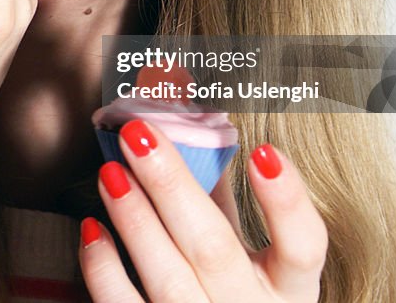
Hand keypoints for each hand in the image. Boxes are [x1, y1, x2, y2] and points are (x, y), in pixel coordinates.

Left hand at [80, 122, 326, 301]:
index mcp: (288, 286)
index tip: (264, 150)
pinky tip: (92, 229)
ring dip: (136, 220)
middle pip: (214, 250)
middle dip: (172, 188)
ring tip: (111, 172)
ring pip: (169, 279)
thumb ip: (222, 191)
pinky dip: (105, 271)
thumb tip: (186, 110)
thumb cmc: (231, 290)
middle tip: (140, 134)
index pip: (304, 247)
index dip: (287, 202)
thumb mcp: (243, 248)